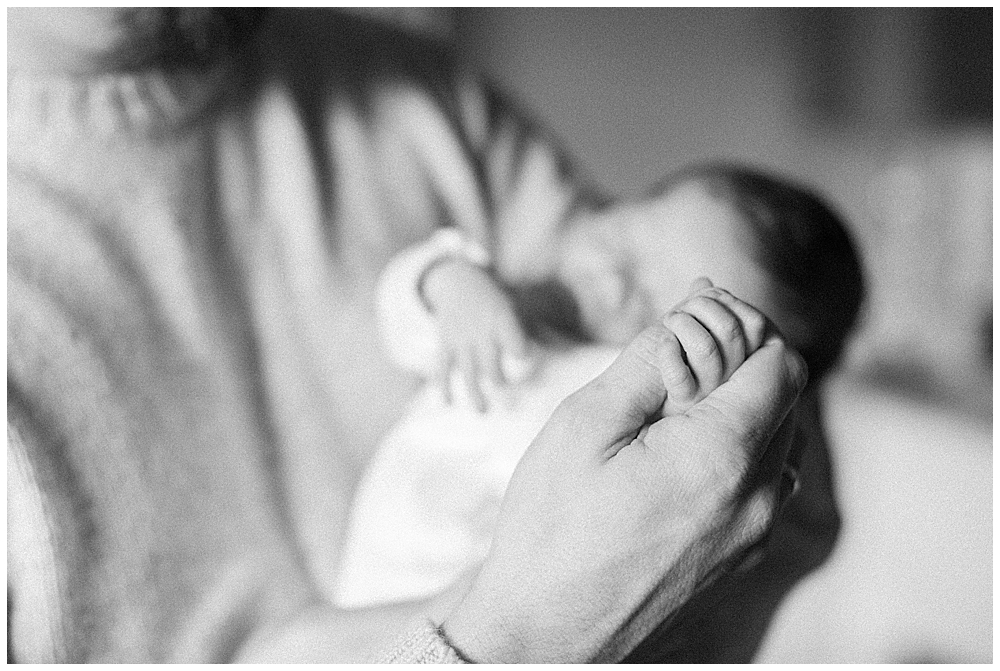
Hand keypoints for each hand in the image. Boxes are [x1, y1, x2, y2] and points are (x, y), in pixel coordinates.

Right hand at [422, 259, 532, 411]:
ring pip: (468, 370)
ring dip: (475, 393)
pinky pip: (443, 367)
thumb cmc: (494, 299)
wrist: (456, 281)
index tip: (525, 360)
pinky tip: (449, 403)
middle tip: (509, 404)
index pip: (513, 340)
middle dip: (499, 382)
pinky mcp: (445, 343)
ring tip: (482, 412)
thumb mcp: (513, 304)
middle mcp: (480, 331)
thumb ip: (528, 328)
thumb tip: (558, 351)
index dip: (521, 351)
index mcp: (501, 318)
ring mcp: (461, 339)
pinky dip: (444, 386)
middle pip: (490, 362)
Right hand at [441, 284, 807, 662]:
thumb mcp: (584, 425)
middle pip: (785, 400)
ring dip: (740, 408)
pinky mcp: (739, 560)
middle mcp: (757, 499)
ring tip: (673, 404)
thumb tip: (692, 311)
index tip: (696, 322)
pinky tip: (680, 454)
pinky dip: (736, 452)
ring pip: (778, 443)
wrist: (545, 635)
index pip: (780, 363)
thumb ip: (648, 361)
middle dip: (741, 361)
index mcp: (722, 457)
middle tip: (678, 354)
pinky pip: (763, 486)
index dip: (744, 326)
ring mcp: (753, 537)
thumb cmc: (552, 529)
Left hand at [660, 278, 767, 415]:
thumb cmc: (668, 358)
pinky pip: (680, 376)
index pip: (753, 322)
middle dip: (701, 304)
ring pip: (705, 348)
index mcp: (741, 356)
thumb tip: (703, 282)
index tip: (705, 297)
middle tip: (681, 309)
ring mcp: (708, 391)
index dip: (726, 300)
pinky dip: (668, 350)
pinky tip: (662, 343)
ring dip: (681, 323)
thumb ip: (699, 308)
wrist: (638, 396)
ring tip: (669, 321)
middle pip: (730, 329)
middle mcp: (731, 375)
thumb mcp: (687, 328)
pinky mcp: (682, 402)